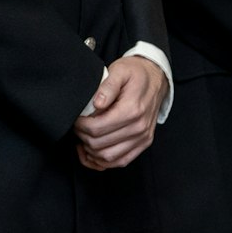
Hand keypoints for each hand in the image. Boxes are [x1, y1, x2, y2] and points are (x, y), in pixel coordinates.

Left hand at [72, 54, 166, 171]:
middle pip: (100, 144)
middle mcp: (139, 127)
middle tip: (76, 127)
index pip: (97, 128)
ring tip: (82, 140)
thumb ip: (107, 86)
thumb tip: (97, 103)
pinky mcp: (143, 143)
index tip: (75, 119)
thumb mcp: (120, 71)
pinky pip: (121, 161)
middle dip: (82, 137)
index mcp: (132, 110)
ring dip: (91, 152)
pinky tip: (92, 153)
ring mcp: (142, 138)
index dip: (80, 126)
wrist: (156, 78)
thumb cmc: (136, 74)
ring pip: (109, 158)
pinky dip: (104, 162)